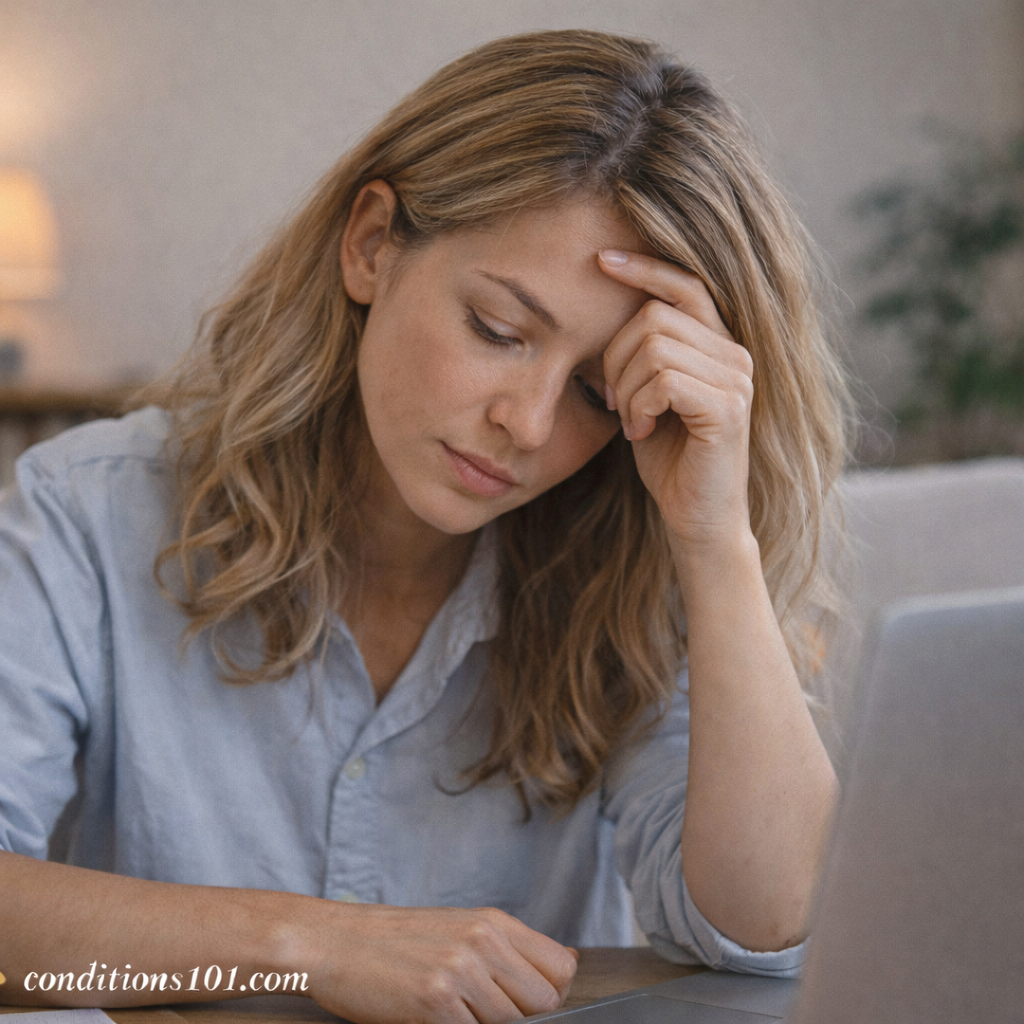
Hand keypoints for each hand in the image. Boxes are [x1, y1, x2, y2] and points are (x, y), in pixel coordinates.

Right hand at [303, 903, 577, 1023]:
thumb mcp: (459, 928)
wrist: (333, 941)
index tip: (526, 1004)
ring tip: (454, 1012)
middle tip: (480, 1011)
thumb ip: (508, 948)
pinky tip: (433, 1019)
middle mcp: (484, 941)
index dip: (551, 994)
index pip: (562, 967)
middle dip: (523, 1018)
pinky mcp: (435, 1001)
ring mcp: (461, 971)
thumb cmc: (395, 941)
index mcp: (494, 922)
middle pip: (545, 1001)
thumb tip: (567, 965)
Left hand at [598, 250, 754, 555]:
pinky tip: (641, 432)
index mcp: (718, 344)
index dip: (644, 267)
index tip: (601, 260)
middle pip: (654, 316)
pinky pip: (663, 380)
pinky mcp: (728, 409)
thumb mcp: (646, 395)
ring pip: (654, 347)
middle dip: (615, 358)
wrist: (695, 517)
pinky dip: (639, 406)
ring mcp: (736, 380)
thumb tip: (605, 306)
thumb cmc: (668, 457)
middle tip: (613, 401)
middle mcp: (735, 354)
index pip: (684, 284)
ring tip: (631, 420)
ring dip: (625, 388)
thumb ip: (641, 353)